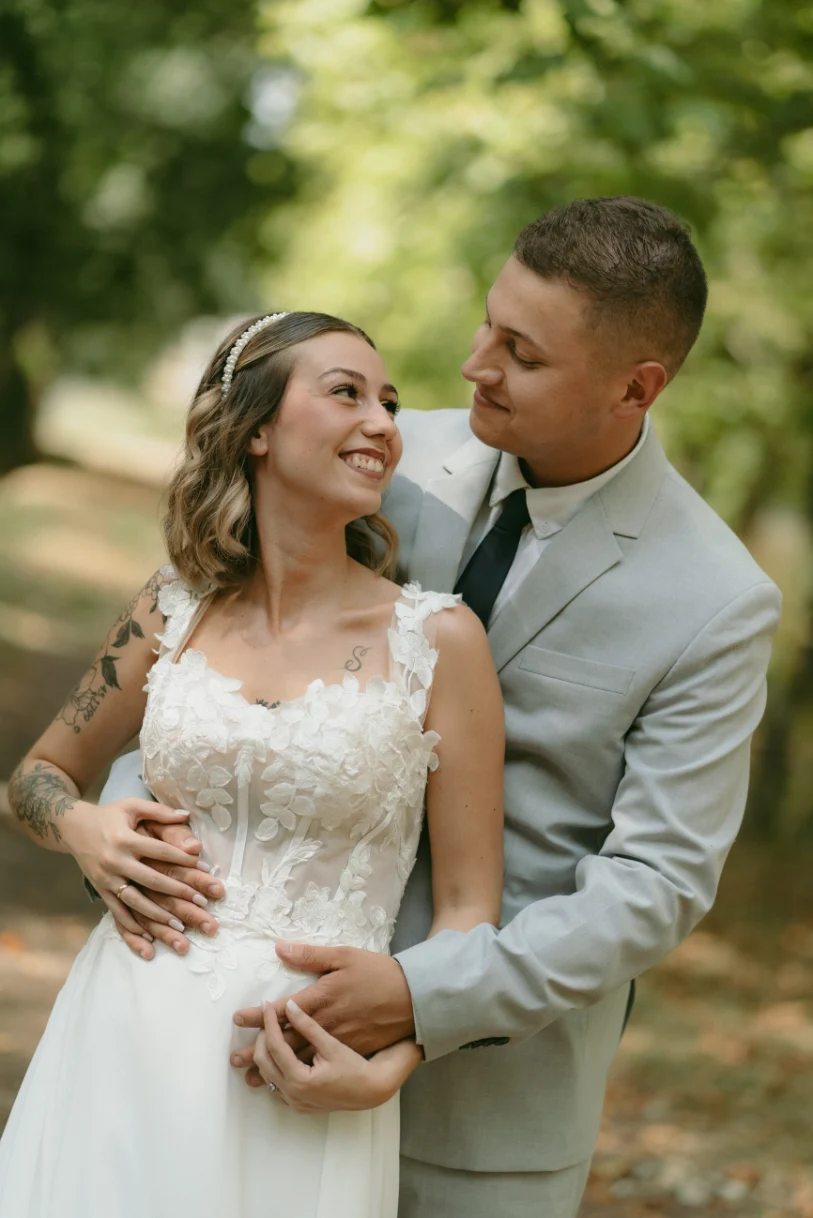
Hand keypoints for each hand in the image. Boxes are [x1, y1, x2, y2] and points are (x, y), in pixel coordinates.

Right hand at [61, 798, 213, 955]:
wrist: (73, 828)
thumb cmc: (109, 815)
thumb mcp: (132, 806)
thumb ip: (160, 811)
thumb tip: (187, 814)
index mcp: (126, 839)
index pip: (160, 851)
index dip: (184, 859)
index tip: (206, 869)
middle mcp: (115, 861)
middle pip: (151, 880)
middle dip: (178, 892)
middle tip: (201, 903)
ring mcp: (107, 878)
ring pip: (135, 901)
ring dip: (157, 916)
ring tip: (179, 927)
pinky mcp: (100, 890)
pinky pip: (116, 911)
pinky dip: (131, 925)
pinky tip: (148, 937)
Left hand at [231, 942, 415, 1083]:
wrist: (413, 998)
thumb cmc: (378, 973)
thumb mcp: (344, 956)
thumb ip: (310, 955)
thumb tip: (280, 948)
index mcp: (321, 998)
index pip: (281, 1011)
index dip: (257, 1017)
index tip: (237, 1020)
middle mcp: (326, 1024)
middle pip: (285, 1041)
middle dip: (257, 1051)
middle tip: (234, 1060)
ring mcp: (338, 1040)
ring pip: (299, 1058)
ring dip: (274, 1068)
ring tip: (252, 1079)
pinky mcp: (350, 1050)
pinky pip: (320, 1065)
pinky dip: (300, 1074)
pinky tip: (288, 1082)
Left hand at [253, 998, 420, 1113]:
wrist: (372, 1090)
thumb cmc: (355, 1066)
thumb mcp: (331, 1044)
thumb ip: (308, 1025)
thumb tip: (289, 1006)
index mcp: (300, 1080)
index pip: (274, 1047)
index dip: (268, 1023)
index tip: (265, 1006)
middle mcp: (293, 1095)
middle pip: (264, 1062)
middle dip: (262, 1038)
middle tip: (267, 1018)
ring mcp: (294, 1103)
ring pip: (267, 1075)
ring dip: (266, 1053)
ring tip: (271, 1032)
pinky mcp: (299, 1105)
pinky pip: (277, 1086)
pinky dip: (275, 1068)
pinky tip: (281, 1053)